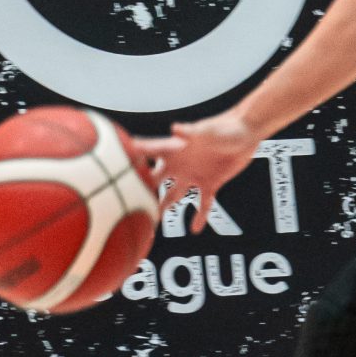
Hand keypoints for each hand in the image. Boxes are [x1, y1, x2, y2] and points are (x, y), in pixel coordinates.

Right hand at [129, 110, 257, 228]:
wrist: (245, 132)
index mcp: (176, 148)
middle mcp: (181, 163)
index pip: (149, 152)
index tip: (110, 163)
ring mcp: (194, 174)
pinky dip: (200, 216)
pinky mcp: (211, 182)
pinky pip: (204, 203)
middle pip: (156, 178)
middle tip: (125, 203)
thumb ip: (190, 132)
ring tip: (154, 222)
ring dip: (165, 206)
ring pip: (175, 195)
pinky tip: (195, 230)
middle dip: (142, 189)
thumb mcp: (207, 130)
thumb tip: (175, 128)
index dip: (131, 157)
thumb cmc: (225, 126)